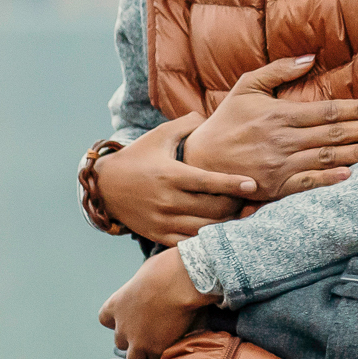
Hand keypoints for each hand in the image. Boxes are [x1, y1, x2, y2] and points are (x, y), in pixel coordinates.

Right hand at [94, 116, 255, 247]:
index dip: (232, 184)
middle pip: (212, 209)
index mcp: (170, 175)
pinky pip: (189, 243)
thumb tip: (210, 115)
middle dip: (235, 204)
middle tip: (248, 198)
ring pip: (204, 229)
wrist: (104, 186)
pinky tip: (219, 229)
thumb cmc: (137, 157)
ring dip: (225, 223)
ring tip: (239, 214)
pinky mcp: (158, 235)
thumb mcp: (159, 135)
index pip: (208, 182)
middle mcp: (167, 200)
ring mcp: (162, 221)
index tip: (253, 184)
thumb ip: (186, 124)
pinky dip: (206, 238)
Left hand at [99, 248, 214, 358]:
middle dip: (134, 339)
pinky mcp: (155, 350)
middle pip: (120, 342)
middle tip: (152, 332)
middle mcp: (122, 326)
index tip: (131, 316)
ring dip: (144, 356)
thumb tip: (151, 285)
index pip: (105, 319)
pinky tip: (172, 350)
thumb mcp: (146, 271)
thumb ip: (143, 286)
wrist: (180, 282)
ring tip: (160, 349)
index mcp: (116, 305)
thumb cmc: (166, 268)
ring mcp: (137, 341)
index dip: (118, 320)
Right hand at [183, 56, 357, 199]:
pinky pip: (307, 184)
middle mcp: (283, 140)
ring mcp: (280, 165)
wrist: (198, 162)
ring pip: (326, 158)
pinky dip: (329, 180)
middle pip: (334, 133)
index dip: (357, 108)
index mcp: (279, 114)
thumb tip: (310, 57)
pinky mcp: (275, 187)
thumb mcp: (246, 87)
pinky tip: (351, 176)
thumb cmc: (225, 122)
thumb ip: (278, 71)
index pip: (327, 110)